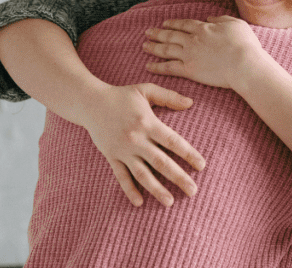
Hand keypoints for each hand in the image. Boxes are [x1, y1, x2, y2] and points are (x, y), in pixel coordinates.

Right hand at [79, 83, 205, 207]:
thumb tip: (191, 103)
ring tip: (170, 202)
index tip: (202, 166)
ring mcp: (123, 150)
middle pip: (161, 162)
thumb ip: (169, 97)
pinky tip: (139, 202)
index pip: (173, 141)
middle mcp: (136, 139)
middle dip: (178, 177)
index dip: (189, 154)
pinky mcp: (111, 157)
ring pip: (142, 174)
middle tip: (193, 191)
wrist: (89, 103)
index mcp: (148, 123)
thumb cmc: (121, 96)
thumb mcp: (146, 89)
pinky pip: (121, 176)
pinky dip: (130, 190)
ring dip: (157, 189)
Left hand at [143, 16, 265, 90]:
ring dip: (154, 47)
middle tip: (147, 32)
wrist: (243, 64)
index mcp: (203, 28)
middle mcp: (192, 40)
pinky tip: (149, 66)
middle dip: (158, 33)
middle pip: (171, 35)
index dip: (173, 23)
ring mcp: (189, 55)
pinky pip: (169, 68)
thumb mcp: (236, 24)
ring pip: (166, 50)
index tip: (165, 23)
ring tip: (144, 46)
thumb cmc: (244, 44)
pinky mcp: (189, 70)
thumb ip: (221, 19)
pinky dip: (157, 67)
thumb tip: (210, 18)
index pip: (184, 24)